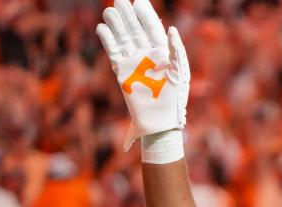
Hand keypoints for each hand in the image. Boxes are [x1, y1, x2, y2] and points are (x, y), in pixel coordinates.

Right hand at [96, 0, 188, 149]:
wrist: (159, 120)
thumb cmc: (174, 98)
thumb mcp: (179, 72)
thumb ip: (176, 50)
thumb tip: (171, 29)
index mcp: (162, 52)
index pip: (152, 28)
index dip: (145, 15)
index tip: (138, 1)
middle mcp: (147, 55)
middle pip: (135, 29)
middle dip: (128, 15)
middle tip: (119, 0)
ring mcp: (133, 62)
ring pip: (123, 38)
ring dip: (116, 24)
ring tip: (109, 11)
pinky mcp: (121, 71)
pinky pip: (113, 52)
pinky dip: (107, 40)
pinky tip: (102, 28)